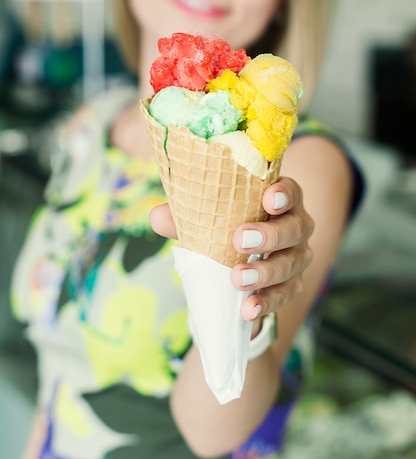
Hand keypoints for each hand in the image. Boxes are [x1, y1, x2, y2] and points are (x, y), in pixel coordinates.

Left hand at [149, 176, 313, 322]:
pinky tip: (248, 309)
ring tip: (237, 279)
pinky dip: (267, 302)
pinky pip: (286, 294)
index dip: (283, 194)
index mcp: (278, 199)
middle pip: (295, 227)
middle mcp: (295, 224)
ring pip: (292, 263)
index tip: (268, 199)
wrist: (237, 268)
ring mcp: (297, 256)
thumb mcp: (206, 219)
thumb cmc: (224, 229)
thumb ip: (185, 216)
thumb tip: (157, 217)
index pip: (290, 191)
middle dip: (269, 234)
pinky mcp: (292, 284)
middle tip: (239, 240)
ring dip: (265, 272)